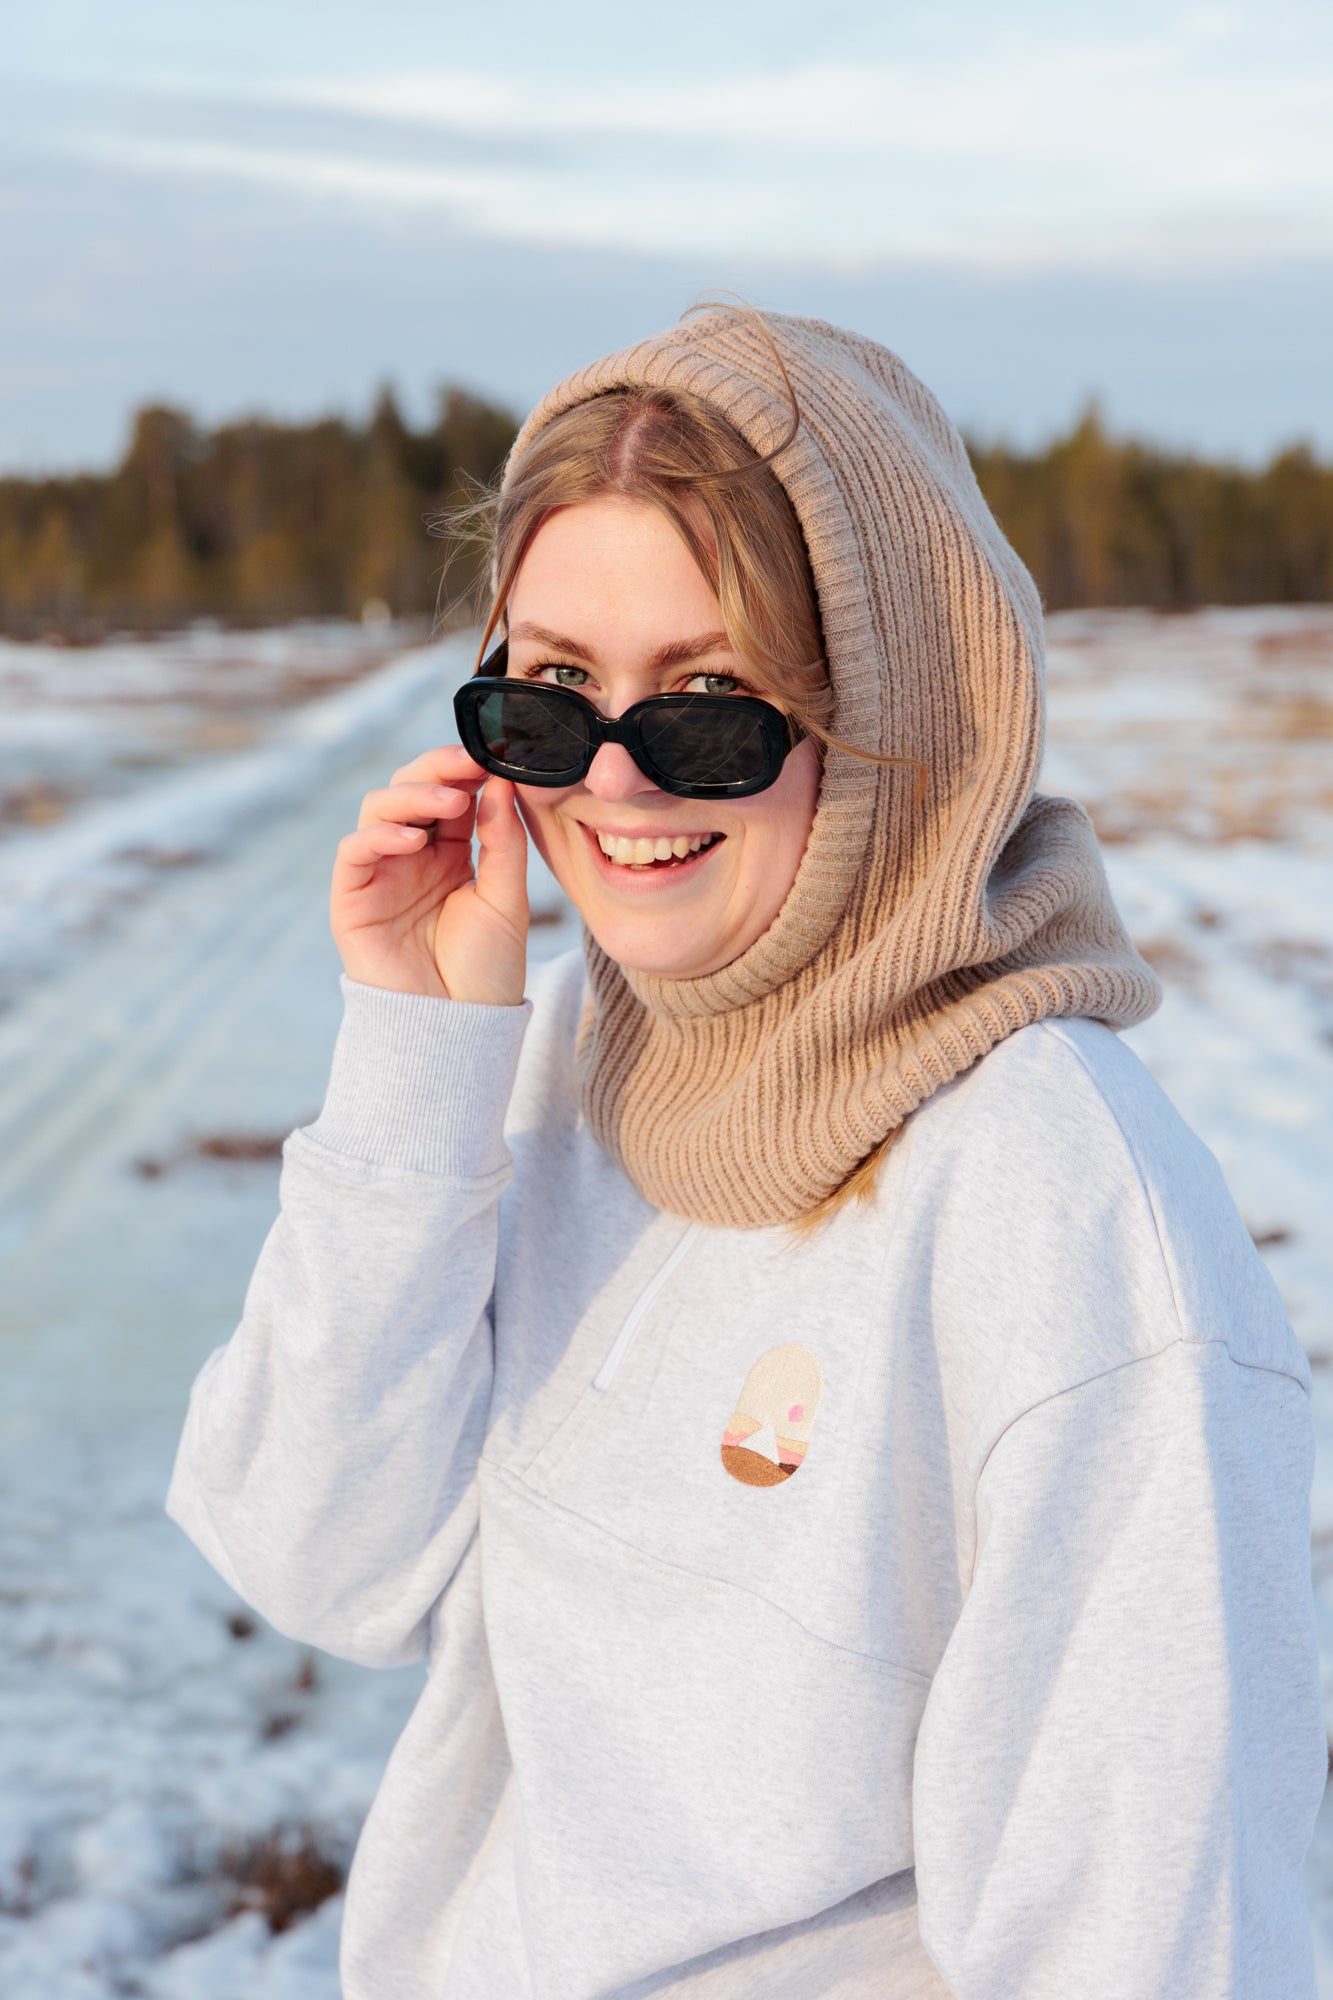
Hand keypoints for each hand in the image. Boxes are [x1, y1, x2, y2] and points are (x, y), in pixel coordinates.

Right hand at [330, 744, 528, 1003]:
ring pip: (378, 808)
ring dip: (412, 796)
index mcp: (450, 851)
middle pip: (411, 789)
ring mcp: (380, 873)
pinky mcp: (353, 898)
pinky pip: (354, 851)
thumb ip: (503, 841)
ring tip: (450, 803)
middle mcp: (411, 855)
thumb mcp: (506, 898)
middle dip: (438, 769)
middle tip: (469, 762)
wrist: (458, 1028)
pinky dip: (379, 835)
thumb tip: (499, 782)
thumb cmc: (485, 970)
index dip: (466, 768)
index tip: (493, 750)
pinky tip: (411, 840)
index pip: (451, 792)